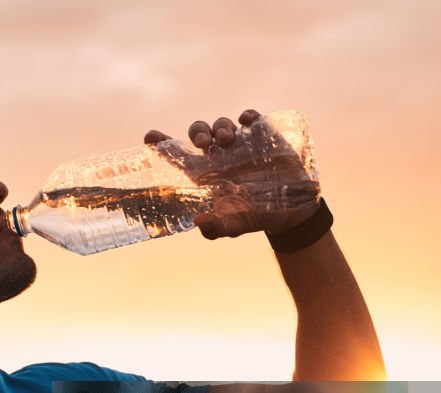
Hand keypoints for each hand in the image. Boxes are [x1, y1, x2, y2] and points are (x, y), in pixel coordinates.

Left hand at [144, 110, 319, 239]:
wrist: (291, 210)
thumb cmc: (254, 217)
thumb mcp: (235, 226)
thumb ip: (216, 228)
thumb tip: (199, 222)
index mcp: (204, 174)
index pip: (177, 155)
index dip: (162, 144)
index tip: (149, 136)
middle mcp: (218, 156)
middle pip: (198, 133)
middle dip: (196, 131)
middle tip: (201, 142)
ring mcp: (240, 144)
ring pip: (221, 125)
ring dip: (219, 127)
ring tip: (225, 140)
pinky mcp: (262, 136)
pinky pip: (250, 118)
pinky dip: (246, 116)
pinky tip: (246, 121)